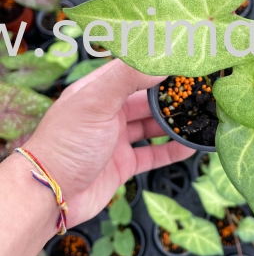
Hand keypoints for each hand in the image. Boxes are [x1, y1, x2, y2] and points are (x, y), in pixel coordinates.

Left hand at [24, 59, 194, 227]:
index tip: (184, 62)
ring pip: (152, 127)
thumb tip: (162, 60)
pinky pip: (153, 154)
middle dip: (171, 97)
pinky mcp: (123, 164)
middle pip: (146, 99)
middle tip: (200, 91)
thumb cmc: (67, 143)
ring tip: (200, 117)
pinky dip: (171, 150)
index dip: (157, 66)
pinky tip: (190, 146)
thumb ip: (128, 77)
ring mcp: (116, 139)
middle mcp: (108, 112)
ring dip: (174, 124)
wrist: (51, 195)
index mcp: (98, 90)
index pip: (132, 70)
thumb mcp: (97, 101)